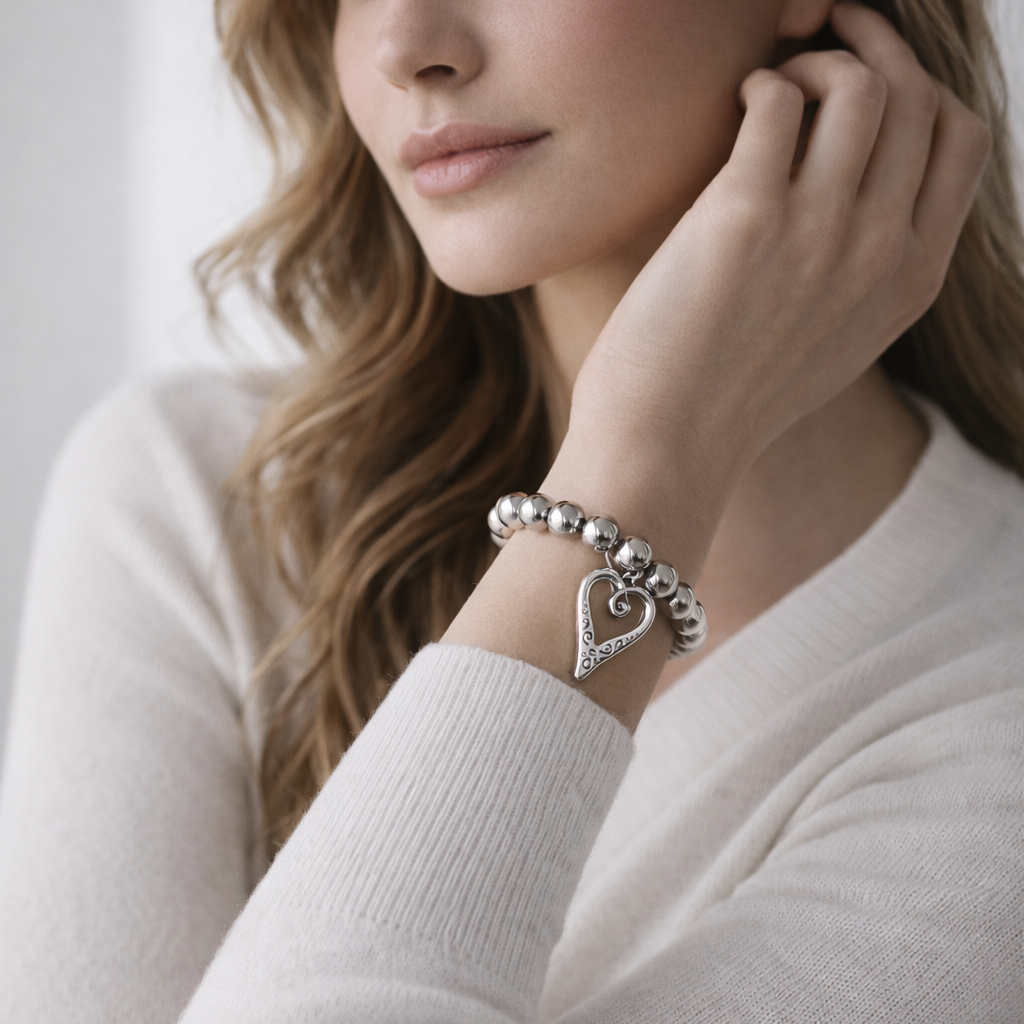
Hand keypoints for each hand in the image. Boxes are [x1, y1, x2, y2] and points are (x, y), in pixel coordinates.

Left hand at [554, 2, 990, 562]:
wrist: (666, 450)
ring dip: (816, 60)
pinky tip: (736, 108)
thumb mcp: (832, 339)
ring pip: (860, 85)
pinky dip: (762, 85)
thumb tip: (854, 182)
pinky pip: (778, 102)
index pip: (963, 139)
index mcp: (913, 280)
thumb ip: (864, 265)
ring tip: (771, 86)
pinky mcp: (747, 219)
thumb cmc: (729, 395)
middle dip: (873, 45)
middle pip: (916, 97)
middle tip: (820, 37)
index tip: (874, 76)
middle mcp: (881, 250)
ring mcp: (821, 232)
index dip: (922, 88)